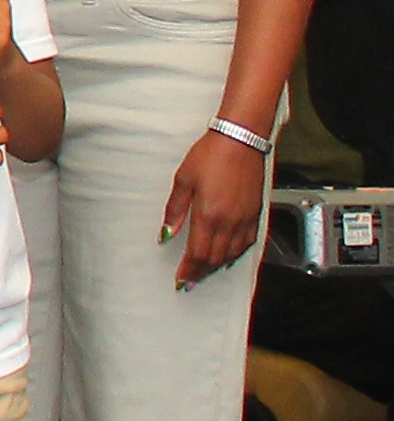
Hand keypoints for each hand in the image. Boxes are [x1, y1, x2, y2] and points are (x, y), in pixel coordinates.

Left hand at [164, 125, 270, 288]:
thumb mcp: (183, 180)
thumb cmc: (209, 155)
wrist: (240, 140)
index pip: (198, 254)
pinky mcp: (256, 213)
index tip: (180, 279)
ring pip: (232, 254)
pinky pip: (247, 243)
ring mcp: (245, 219)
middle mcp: (230, 222)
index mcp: (209, 216)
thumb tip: (165, 234)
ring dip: (217, 265)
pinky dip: (236, 254)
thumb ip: (175, 210)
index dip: (189, 270)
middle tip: (190, 279)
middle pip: (215, 258)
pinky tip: (228, 255)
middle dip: (201, 272)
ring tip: (205, 270)